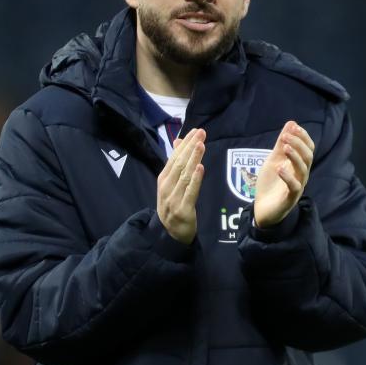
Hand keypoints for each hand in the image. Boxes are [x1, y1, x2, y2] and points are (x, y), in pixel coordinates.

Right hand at [157, 128, 205, 243]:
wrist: (170, 233)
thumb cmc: (173, 204)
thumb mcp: (171, 184)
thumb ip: (176, 163)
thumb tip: (179, 141)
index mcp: (163, 179)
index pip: (174, 157)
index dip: (185, 144)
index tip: (196, 131)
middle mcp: (166, 187)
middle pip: (179, 163)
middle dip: (191, 147)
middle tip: (202, 133)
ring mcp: (173, 198)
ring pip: (185, 175)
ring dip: (193, 159)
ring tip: (201, 145)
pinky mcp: (183, 209)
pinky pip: (190, 192)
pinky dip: (195, 179)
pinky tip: (200, 168)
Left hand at [253, 121, 313, 227]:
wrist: (262, 209)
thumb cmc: (270, 184)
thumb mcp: (273, 160)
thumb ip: (281, 144)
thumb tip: (291, 123)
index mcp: (299, 165)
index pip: (308, 148)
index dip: (303, 137)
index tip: (294, 127)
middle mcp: (301, 175)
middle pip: (308, 157)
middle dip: (298, 144)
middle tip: (285, 136)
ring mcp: (297, 187)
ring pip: (303, 170)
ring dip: (294, 156)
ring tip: (284, 147)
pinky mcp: (290, 199)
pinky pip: (294, 187)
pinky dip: (287, 176)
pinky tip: (280, 168)